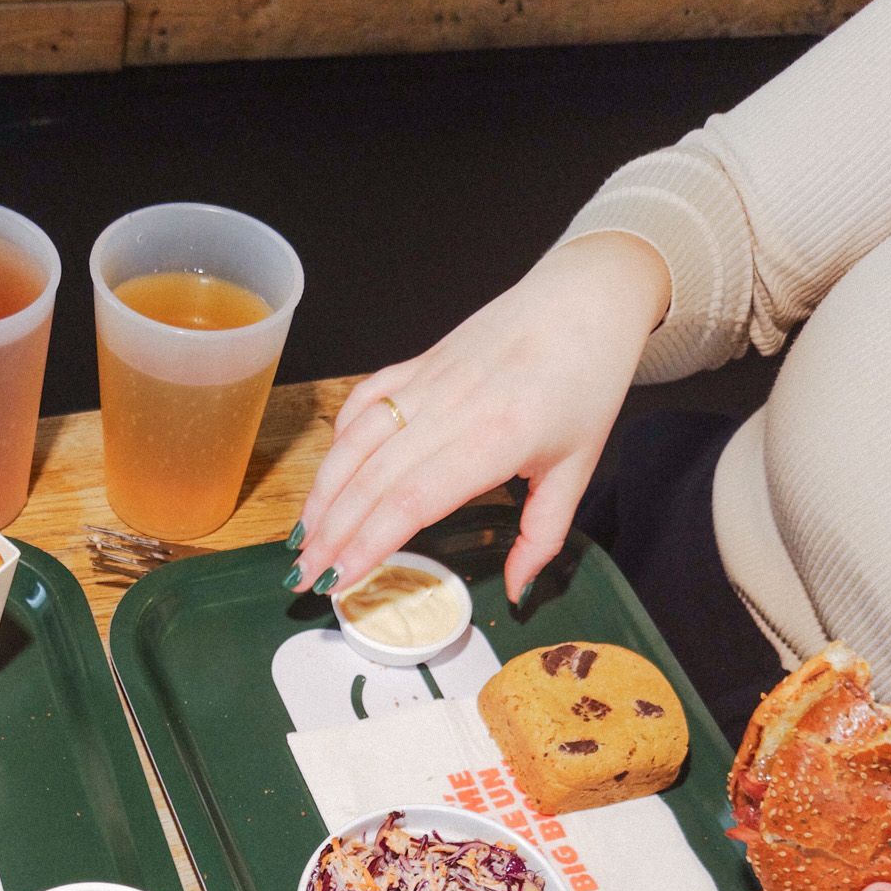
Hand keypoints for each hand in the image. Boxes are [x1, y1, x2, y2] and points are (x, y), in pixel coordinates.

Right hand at [289, 233, 671, 601]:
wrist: (588, 297)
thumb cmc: (588, 379)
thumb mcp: (578, 469)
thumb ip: (543, 537)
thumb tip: (517, 593)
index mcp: (494, 439)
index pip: (409, 501)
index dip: (366, 544)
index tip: (339, 580)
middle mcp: (450, 408)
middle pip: (370, 479)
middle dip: (329, 533)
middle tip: (302, 577)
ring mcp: (428, 382)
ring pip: (355, 442)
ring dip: (322, 493)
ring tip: (302, 538)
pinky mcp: (417, 363)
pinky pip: (365, 403)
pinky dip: (339, 441)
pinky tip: (329, 477)